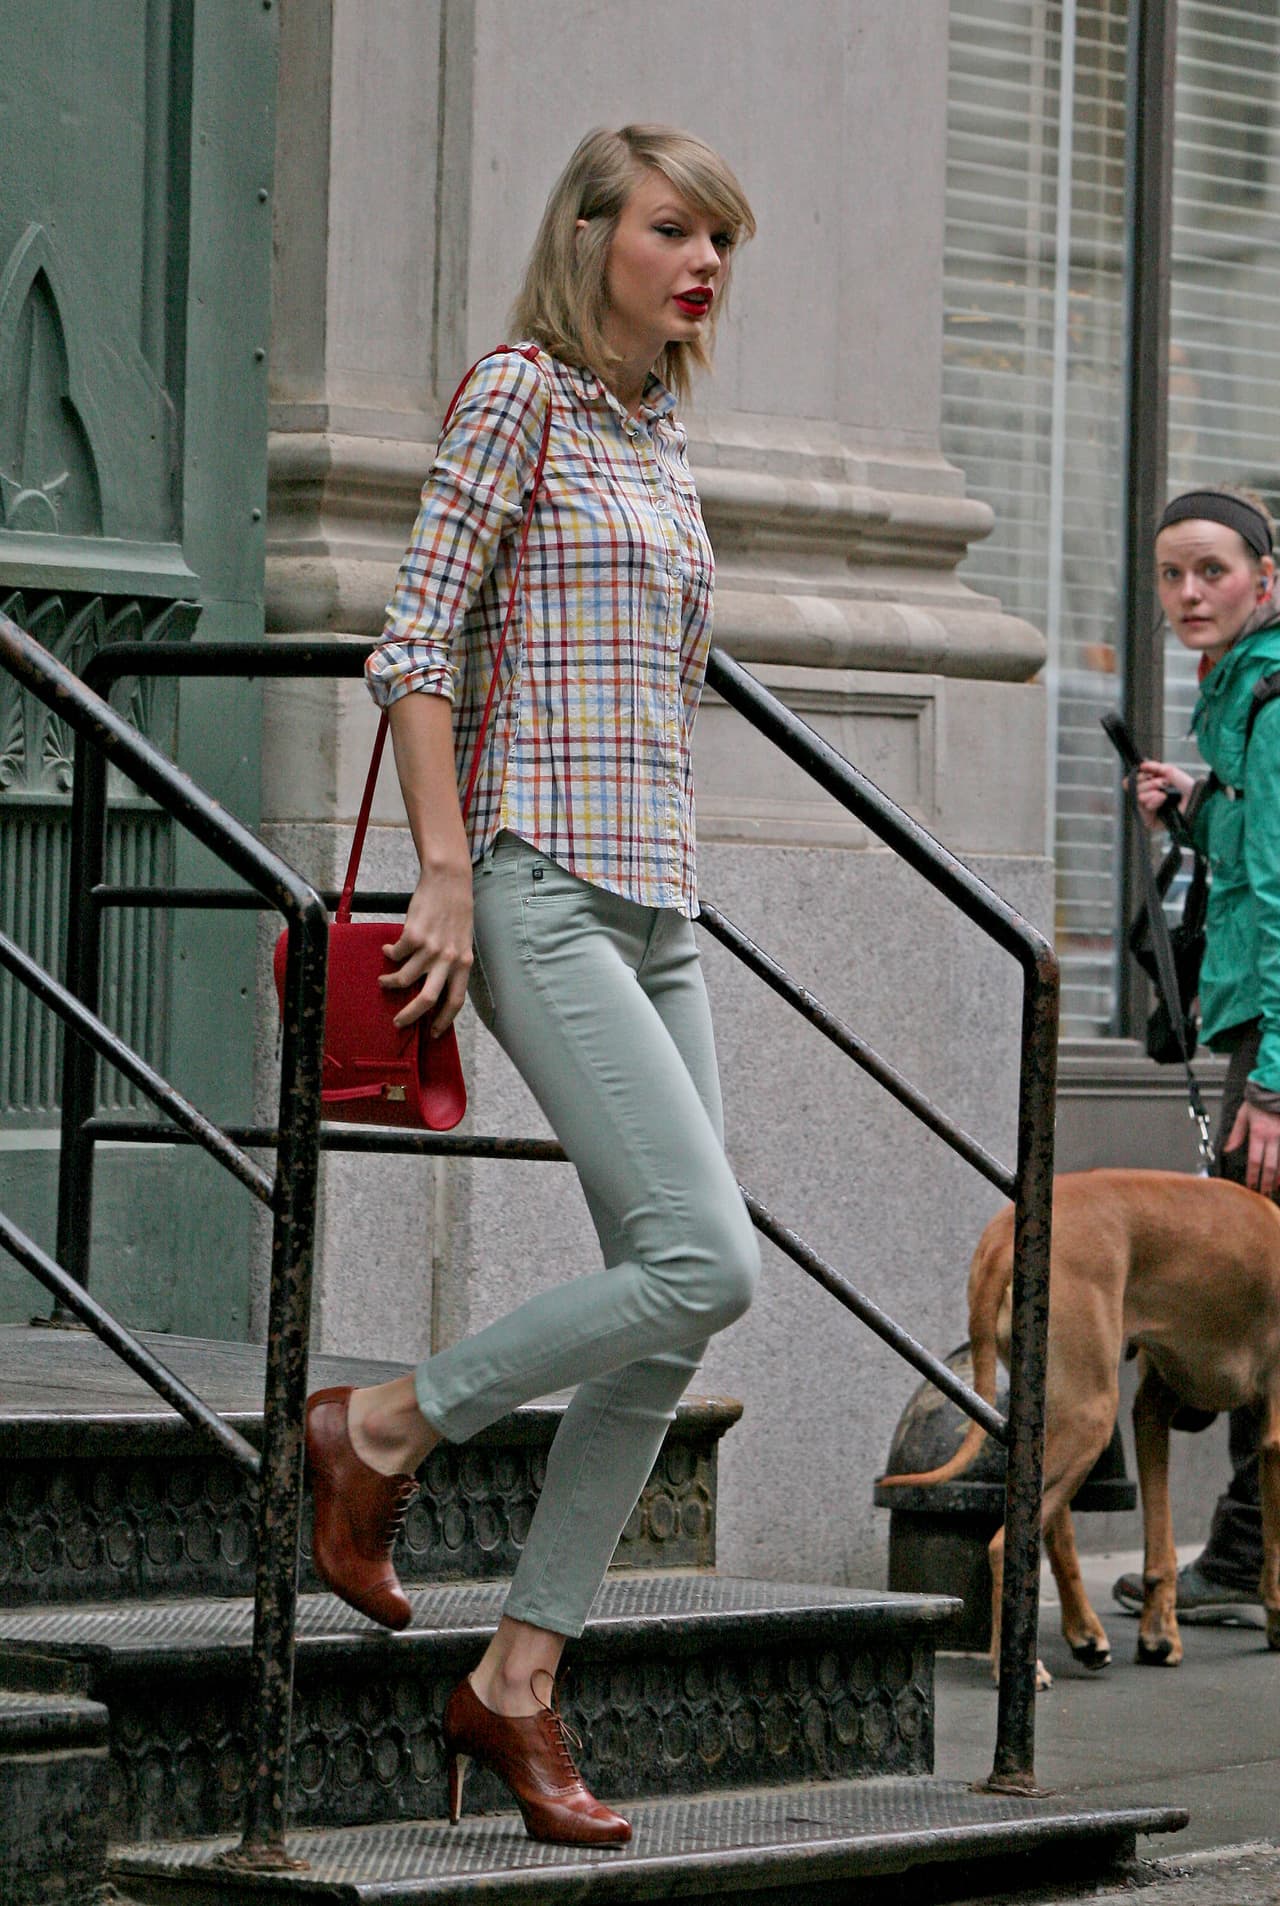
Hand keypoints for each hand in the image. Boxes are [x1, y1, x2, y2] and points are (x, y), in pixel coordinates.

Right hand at [378, 856, 473, 1034]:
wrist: (449, 882)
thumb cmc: (456, 911)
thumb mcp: (461, 941)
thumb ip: (451, 962)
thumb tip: (435, 985)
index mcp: (463, 963)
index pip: (456, 1000)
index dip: (445, 1020)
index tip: (434, 1032)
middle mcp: (448, 959)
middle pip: (428, 999)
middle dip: (411, 1015)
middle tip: (399, 1022)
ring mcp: (430, 948)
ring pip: (404, 979)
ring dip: (390, 983)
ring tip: (384, 982)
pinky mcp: (412, 936)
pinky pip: (395, 955)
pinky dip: (388, 955)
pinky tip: (387, 950)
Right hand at [1131, 759, 1194, 828]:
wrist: (1201, 805)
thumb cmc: (1192, 792)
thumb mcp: (1174, 774)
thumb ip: (1158, 768)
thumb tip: (1142, 765)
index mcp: (1153, 788)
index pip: (1134, 781)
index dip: (1140, 775)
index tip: (1148, 772)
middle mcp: (1149, 799)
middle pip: (1133, 788)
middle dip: (1148, 782)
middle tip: (1162, 783)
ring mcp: (1149, 811)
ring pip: (1137, 796)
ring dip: (1151, 791)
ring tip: (1164, 792)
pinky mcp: (1150, 822)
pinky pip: (1142, 808)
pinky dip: (1152, 800)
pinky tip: (1162, 798)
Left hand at [1223, 1098, 1279, 1199]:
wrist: (1275, 1088)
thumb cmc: (1259, 1101)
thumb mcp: (1243, 1115)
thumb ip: (1236, 1134)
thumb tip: (1227, 1149)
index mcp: (1258, 1133)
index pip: (1254, 1160)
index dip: (1253, 1176)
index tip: (1251, 1186)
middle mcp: (1273, 1137)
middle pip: (1270, 1166)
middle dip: (1266, 1182)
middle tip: (1264, 1194)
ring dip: (1279, 1178)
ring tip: (1275, 1188)